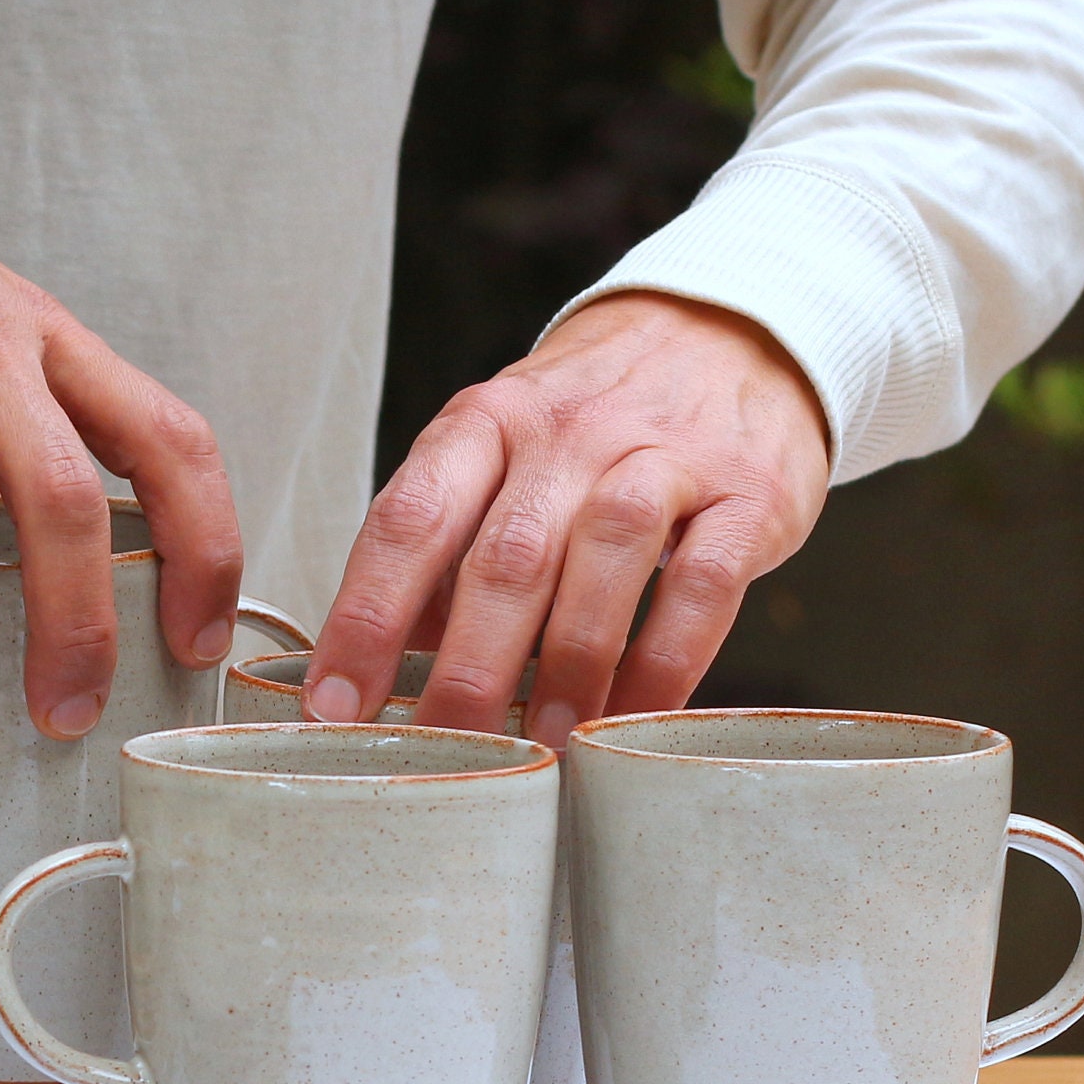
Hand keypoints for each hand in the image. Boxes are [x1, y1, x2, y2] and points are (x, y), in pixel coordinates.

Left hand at [301, 292, 829, 745]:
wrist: (728, 334)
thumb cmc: (591, 425)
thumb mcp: (505, 455)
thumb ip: (450, 548)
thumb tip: (388, 668)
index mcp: (484, 422)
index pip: (409, 521)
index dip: (366, 617)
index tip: (335, 703)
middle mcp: (567, 433)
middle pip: (505, 556)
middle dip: (466, 667)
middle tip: (442, 750)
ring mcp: (663, 457)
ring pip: (604, 559)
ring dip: (566, 665)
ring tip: (542, 745)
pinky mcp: (749, 494)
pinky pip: (705, 585)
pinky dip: (666, 662)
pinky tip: (634, 718)